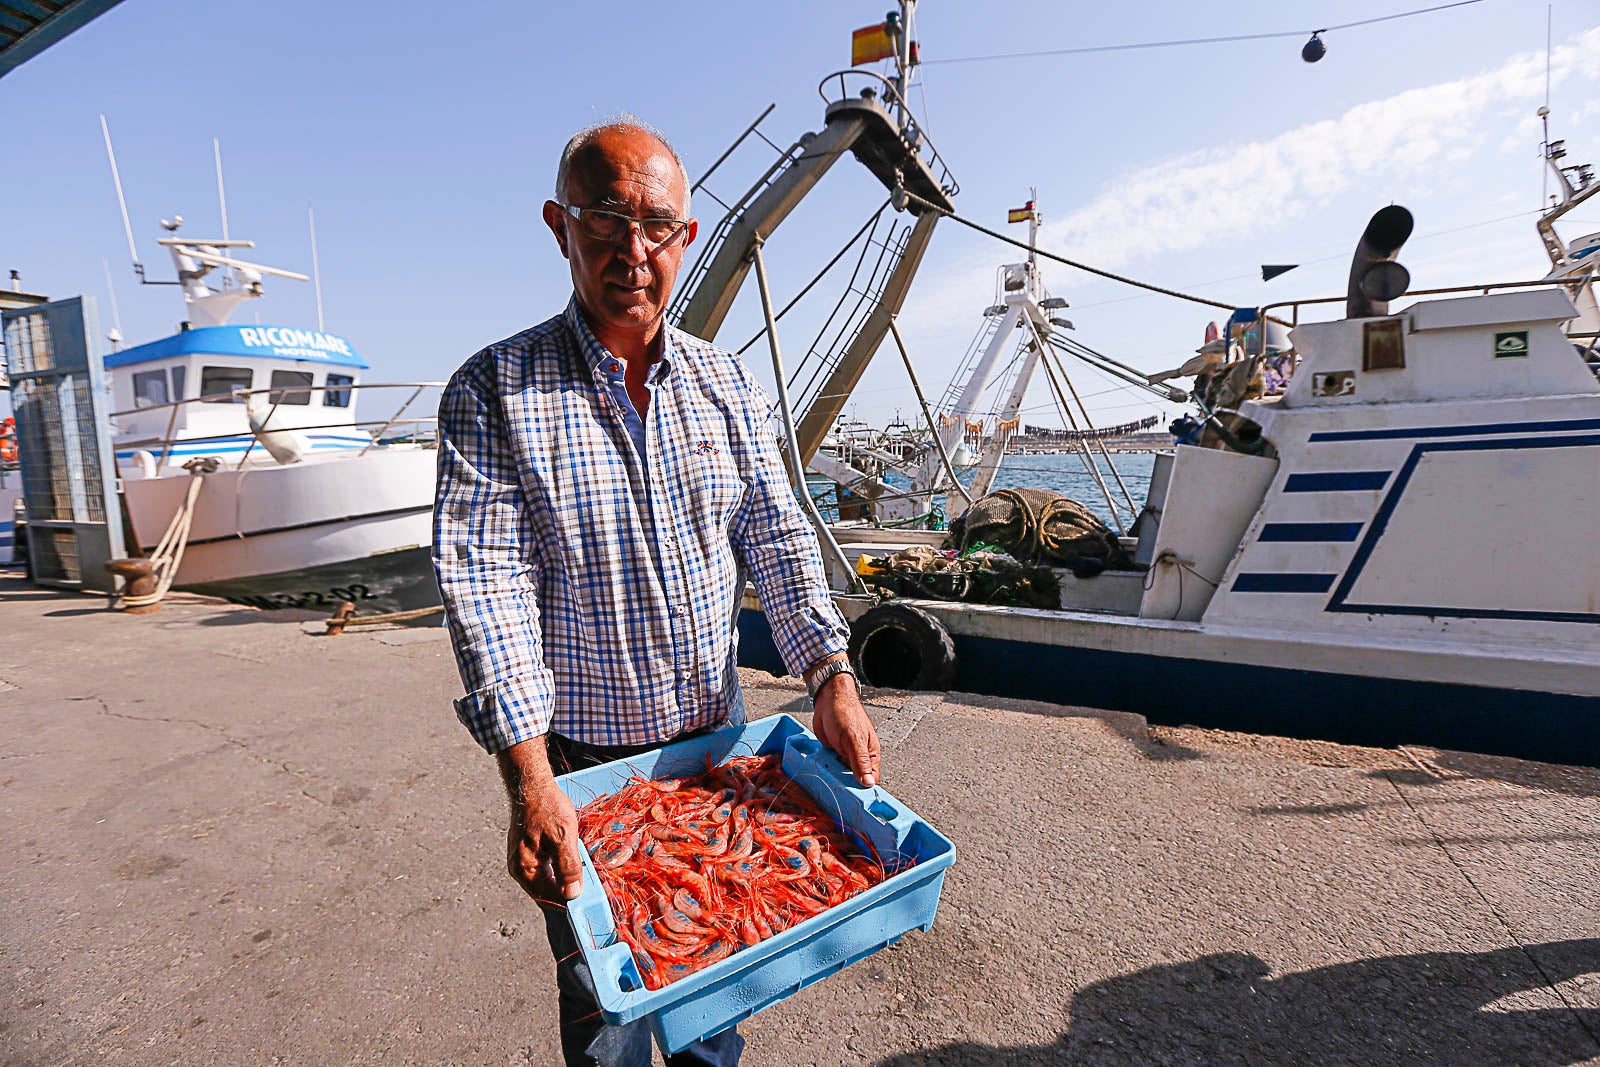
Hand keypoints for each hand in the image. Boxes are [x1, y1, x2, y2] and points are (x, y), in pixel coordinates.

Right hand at [497, 739, 583, 905]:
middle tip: (589, 886)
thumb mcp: (564, 837)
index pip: (548, 898)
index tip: (588, 900)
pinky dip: (558, 867)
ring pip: (547, 879)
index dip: (568, 901)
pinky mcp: (527, 850)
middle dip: (567, 889)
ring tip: (582, 873)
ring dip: (564, 878)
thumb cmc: (546, 807)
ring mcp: (522, 859)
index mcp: (525, 869)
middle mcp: (519, 868)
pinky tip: (570, 860)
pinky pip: (544, 867)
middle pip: (547, 890)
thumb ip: (568, 867)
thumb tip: (572, 894)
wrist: (531, 784)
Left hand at [811, 669, 880, 788]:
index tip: (855, 803)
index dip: (863, 791)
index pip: (870, 780)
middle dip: (846, 786)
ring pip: (841, 775)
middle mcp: (859, 757)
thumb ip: (860, 762)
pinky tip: (819, 772)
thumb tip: (869, 784)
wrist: (828, 699)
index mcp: (870, 754)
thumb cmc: (845, 714)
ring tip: (825, 783)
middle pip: (855, 780)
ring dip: (834, 778)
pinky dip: (825, 769)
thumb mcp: (853, 740)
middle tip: (836, 796)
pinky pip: (830, 766)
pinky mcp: (832, 753)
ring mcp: (845, 755)